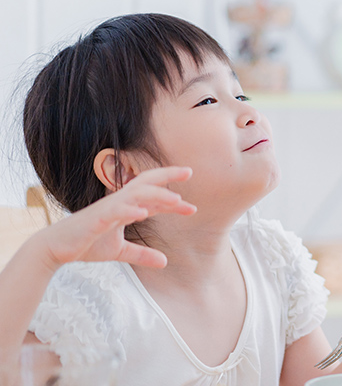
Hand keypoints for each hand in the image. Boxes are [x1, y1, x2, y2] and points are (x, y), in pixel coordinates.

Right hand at [37, 166, 195, 271]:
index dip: (172, 195)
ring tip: (176, 199)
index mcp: (125, 207)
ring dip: (156, 194)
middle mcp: (118, 202)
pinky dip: (130, 210)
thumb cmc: (87, 244)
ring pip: (134, 193)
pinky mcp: (95, 219)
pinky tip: (144, 213)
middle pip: (146, 183)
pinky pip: (115, 211)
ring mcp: (107, 209)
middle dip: (167, 176)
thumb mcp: (120, 251)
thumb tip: (165, 262)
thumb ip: (142, 254)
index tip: (191, 199)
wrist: (57, 249)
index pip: (152, 196)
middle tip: (190, 171)